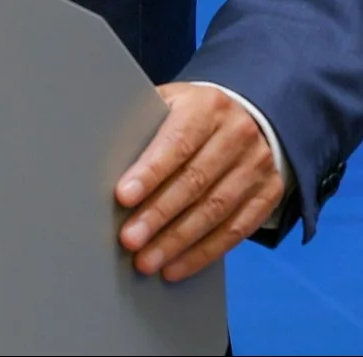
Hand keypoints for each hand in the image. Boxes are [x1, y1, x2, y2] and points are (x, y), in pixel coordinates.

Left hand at [116, 82, 283, 281]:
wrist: (248, 116)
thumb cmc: (191, 114)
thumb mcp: (169, 103)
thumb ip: (144, 124)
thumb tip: (101, 156)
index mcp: (207, 107)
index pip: (177, 143)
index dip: (150, 173)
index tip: (123, 197)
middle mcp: (238, 135)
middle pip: (195, 182)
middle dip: (159, 215)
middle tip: (130, 240)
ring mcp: (258, 166)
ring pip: (216, 211)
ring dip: (178, 241)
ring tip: (148, 260)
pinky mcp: (269, 195)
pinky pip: (237, 230)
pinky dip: (204, 252)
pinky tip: (177, 266)